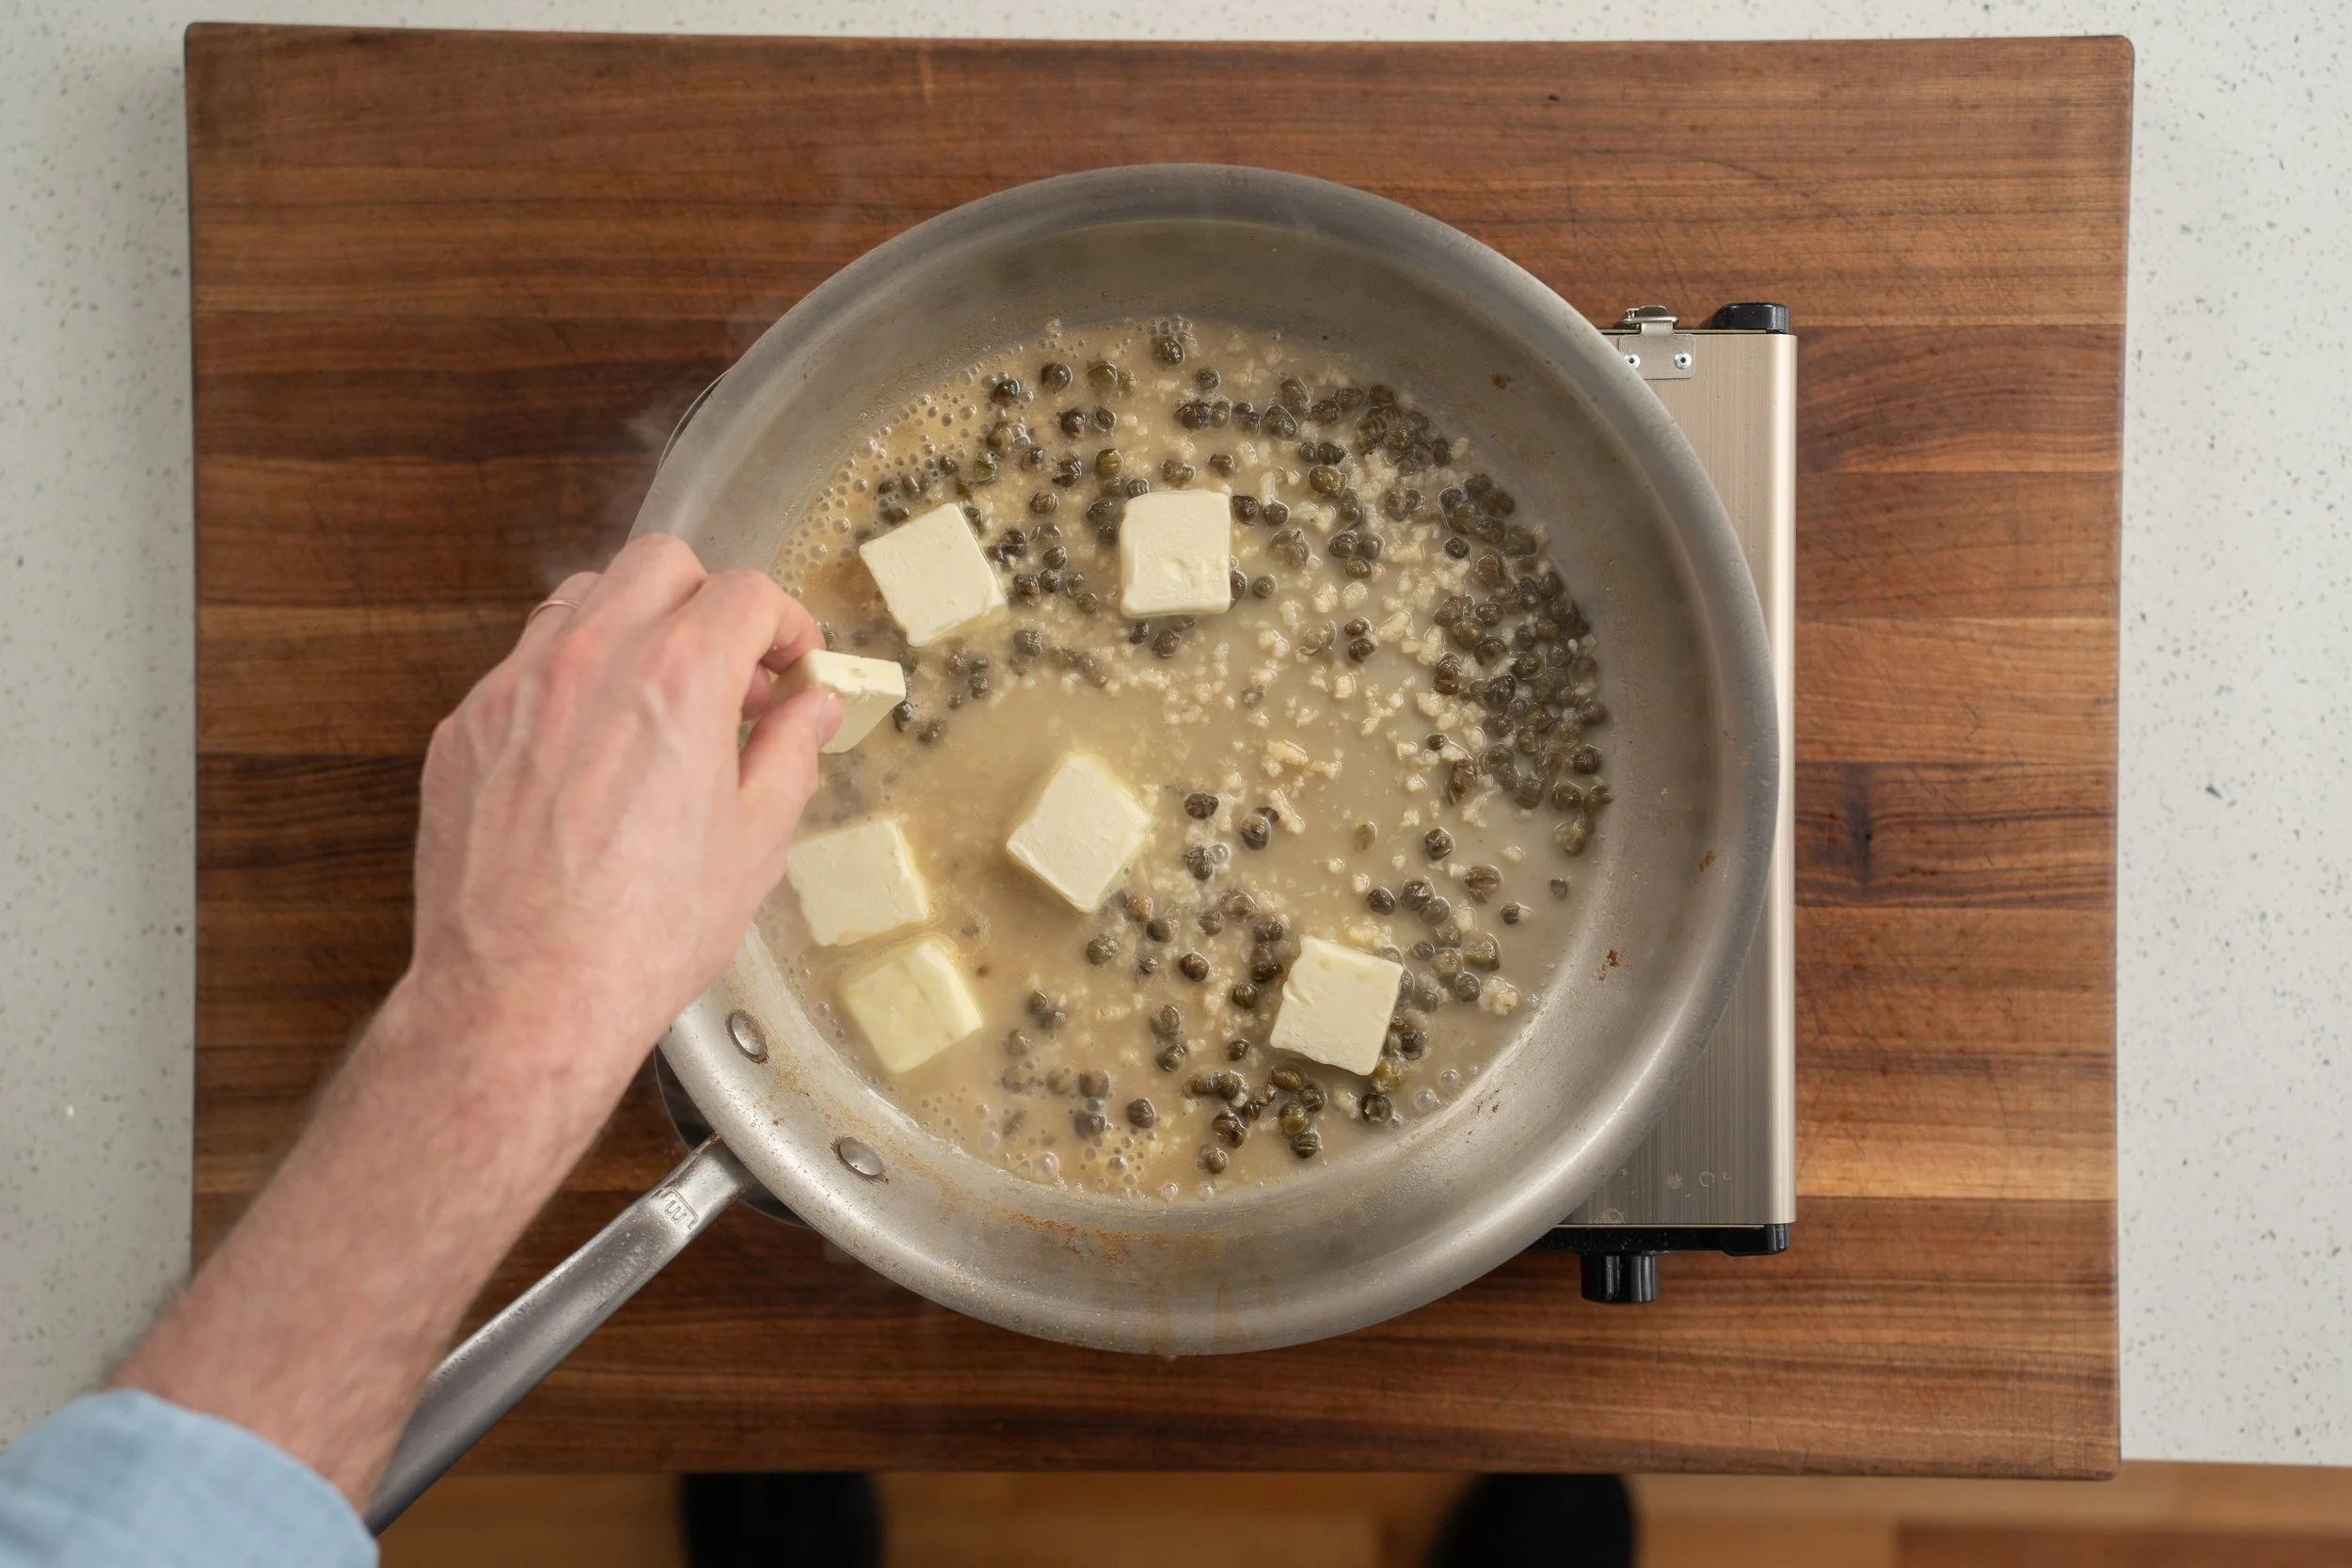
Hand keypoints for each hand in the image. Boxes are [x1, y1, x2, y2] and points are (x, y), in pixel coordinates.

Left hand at [407, 532, 839, 1120]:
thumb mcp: (755, 844)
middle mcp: (591, 660)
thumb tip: (810, 712)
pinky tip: (592, 750)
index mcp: (679, 678)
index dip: (785, 622)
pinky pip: (525, 666)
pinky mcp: (465, 728)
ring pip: (582, 599)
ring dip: (634, 625)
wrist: (524, 998)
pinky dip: (570, 680)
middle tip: (734, 666)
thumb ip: (789, 754)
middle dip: (709, 599)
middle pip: (659, 564)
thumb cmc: (642, 935)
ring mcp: (515, 688)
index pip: (745, 593)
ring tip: (660, 698)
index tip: (792, 661)